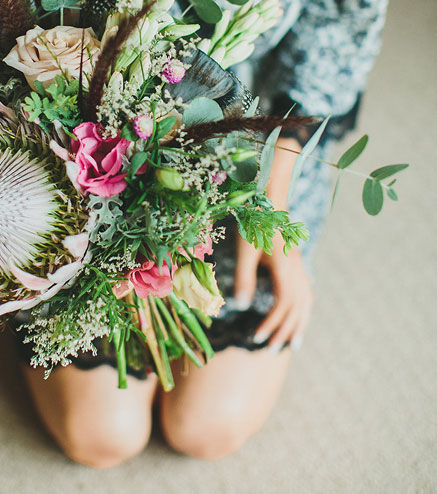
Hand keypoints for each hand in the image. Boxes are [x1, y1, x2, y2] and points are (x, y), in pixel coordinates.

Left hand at [232, 134, 312, 351]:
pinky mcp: (296, 260)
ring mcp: (298, 264)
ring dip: (298, 323)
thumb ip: (245, 278)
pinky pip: (306, 290)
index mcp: (284, 267)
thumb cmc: (253, 220)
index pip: (283, 306)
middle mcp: (296, 268)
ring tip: (293, 344)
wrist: (269, 194)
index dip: (271, 325)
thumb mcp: (245, 249)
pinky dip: (304, 308)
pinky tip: (299, 315)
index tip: (255, 340)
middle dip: (285, 332)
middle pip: (296, 308)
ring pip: (305, 301)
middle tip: (271, 351)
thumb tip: (240, 307)